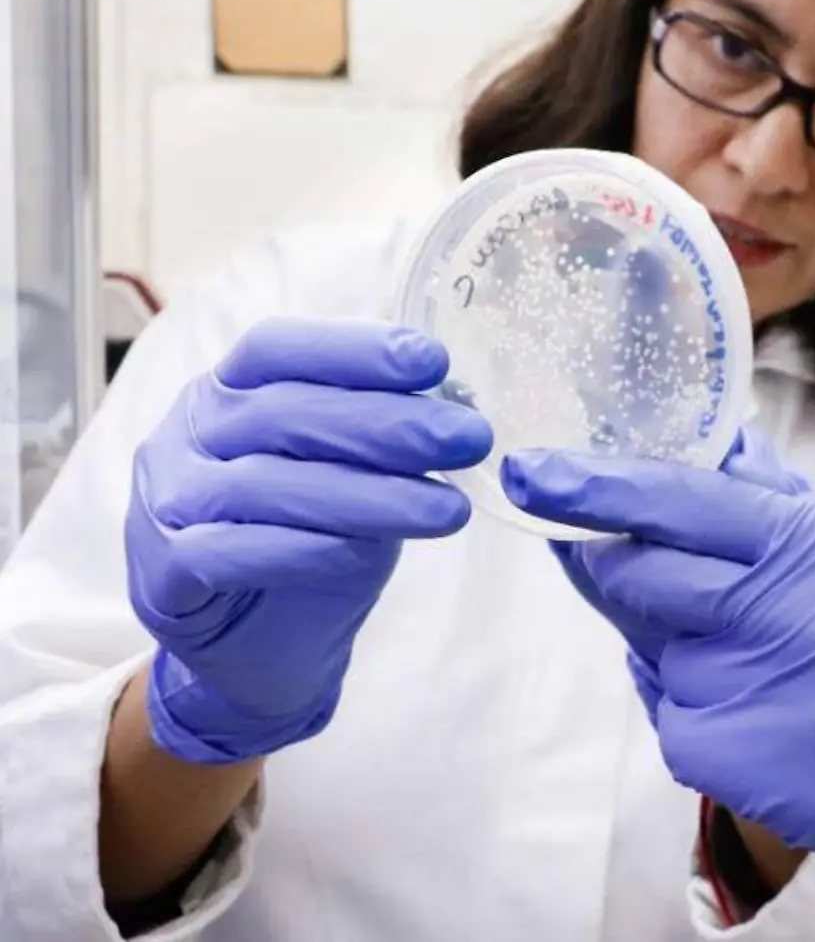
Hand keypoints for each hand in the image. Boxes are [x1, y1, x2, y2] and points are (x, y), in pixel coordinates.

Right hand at [127, 318, 491, 764]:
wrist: (256, 650)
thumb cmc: (308, 541)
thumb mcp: (355, 478)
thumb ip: (383, 441)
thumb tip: (455, 409)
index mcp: (224, 392)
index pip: (277, 349)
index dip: (354, 349)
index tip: (434, 363)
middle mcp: (186, 435)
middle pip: (283, 413)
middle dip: (389, 424)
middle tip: (468, 439)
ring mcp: (164, 502)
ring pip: (266, 485)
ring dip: (370, 495)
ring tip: (449, 509)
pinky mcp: (163, 574)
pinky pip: (232, 552)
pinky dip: (306, 549)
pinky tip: (365, 552)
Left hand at [502, 440, 814, 941]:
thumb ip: (784, 510)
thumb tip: (710, 449)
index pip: (686, 501)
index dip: (600, 486)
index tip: (532, 471)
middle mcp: (786, 613)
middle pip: (642, 574)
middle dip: (612, 565)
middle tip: (612, 557)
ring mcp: (755, 693)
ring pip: (655, 651)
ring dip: (679, 648)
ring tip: (764, 665)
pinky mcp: (735, 765)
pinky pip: (673, 718)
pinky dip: (699, 711)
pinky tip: (767, 716)